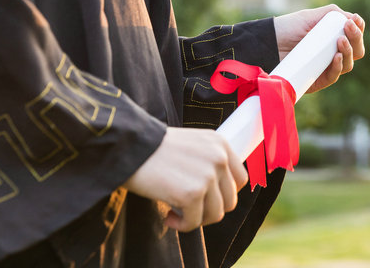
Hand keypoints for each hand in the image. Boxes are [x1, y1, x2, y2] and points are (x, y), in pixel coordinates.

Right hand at [123, 127, 247, 231]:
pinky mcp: (193, 194)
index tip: (206, 197)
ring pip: (216, 214)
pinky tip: (168, 216)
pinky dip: (181, 224)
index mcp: (221, 144)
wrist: (129, 146)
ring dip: (196, 218)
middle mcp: (219, 158)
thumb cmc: (154, 149)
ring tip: (176, 211)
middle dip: (210, 209)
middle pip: (230, 200)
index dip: (224, 194)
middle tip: (189, 208)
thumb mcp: (193, 144)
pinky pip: (194, 222)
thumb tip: (218, 193)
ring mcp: (208, 176)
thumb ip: (209, 161)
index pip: (240, 179)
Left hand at [273, 4, 364, 92]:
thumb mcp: (310, 16)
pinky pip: (333, 76)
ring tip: (340, 41)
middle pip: (356, 51)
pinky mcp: (316, 81)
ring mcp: (325, 68)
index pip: (354, 37)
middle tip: (349, 28)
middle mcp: (333, 54)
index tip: (355, 21)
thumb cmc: (288, 28)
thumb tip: (353, 19)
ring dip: (349, 52)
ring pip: (348, 64)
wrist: (267, 43)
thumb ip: (331, 14)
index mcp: (334, 38)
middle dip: (356, 39)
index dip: (359, 29)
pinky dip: (338, 67)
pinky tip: (337, 57)